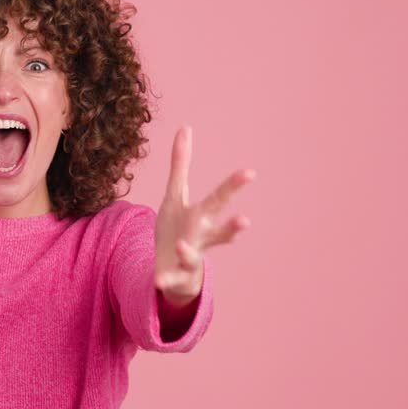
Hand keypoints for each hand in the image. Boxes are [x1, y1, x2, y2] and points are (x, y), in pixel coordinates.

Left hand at [155, 124, 254, 302]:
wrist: (172, 270)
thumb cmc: (178, 227)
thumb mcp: (176, 195)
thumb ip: (180, 163)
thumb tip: (185, 127)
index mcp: (202, 216)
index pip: (219, 199)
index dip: (234, 186)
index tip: (250, 172)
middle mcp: (201, 238)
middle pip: (218, 231)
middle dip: (231, 226)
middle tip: (245, 221)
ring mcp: (188, 259)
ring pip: (194, 256)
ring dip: (189, 252)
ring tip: (182, 245)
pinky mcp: (172, 276)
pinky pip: (168, 279)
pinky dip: (164, 281)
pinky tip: (157, 282)